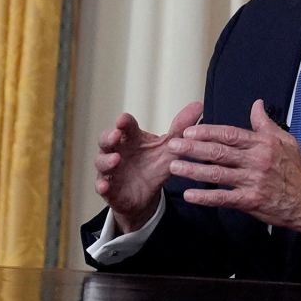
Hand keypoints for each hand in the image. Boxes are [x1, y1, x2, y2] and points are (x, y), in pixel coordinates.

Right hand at [95, 101, 202, 233]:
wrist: (146, 195)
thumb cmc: (155, 165)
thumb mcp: (170, 147)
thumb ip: (181, 128)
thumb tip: (199, 105)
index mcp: (131, 139)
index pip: (125, 126)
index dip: (124, 122)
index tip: (124, 119)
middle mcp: (117, 151)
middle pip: (106, 141)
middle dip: (109, 137)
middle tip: (116, 134)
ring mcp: (110, 170)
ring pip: (102, 162)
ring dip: (106, 160)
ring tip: (115, 159)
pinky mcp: (109, 189)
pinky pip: (102, 187)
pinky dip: (102, 186)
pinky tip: (103, 187)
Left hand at [167, 99, 300, 238]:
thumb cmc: (299, 172)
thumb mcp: (287, 141)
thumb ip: (266, 124)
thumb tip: (256, 105)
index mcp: (264, 144)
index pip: (230, 135)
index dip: (208, 132)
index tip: (189, 131)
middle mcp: (257, 161)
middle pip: (219, 152)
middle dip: (193, 149)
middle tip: (173, 145)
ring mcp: (253, 181)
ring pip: (217, 174)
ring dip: (193, 170)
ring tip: (174, 166)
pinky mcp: (250, 201)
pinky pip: (223, 198)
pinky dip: (205, 197)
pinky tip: (190, 194)